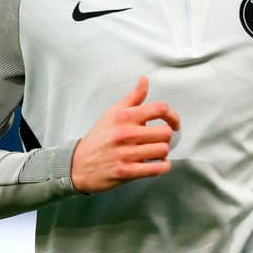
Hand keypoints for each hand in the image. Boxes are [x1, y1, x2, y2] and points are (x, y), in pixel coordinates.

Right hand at [70, 76, 179, 193]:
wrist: (78, 165)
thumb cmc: (98, 138)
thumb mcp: (113, 113)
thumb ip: (133, 98)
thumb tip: (144, 80)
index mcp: (124, 117)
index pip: (159, 109)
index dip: (173, 116)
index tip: (174, 122)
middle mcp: (125, 133)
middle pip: (165, 132)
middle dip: (166, 136)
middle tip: (159, 139)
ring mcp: (126, 154)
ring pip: (162, 150)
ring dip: (163, 152)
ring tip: (156, 151)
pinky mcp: (127, 172)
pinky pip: (157, 169)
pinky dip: (162, 166)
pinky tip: (157, 163)